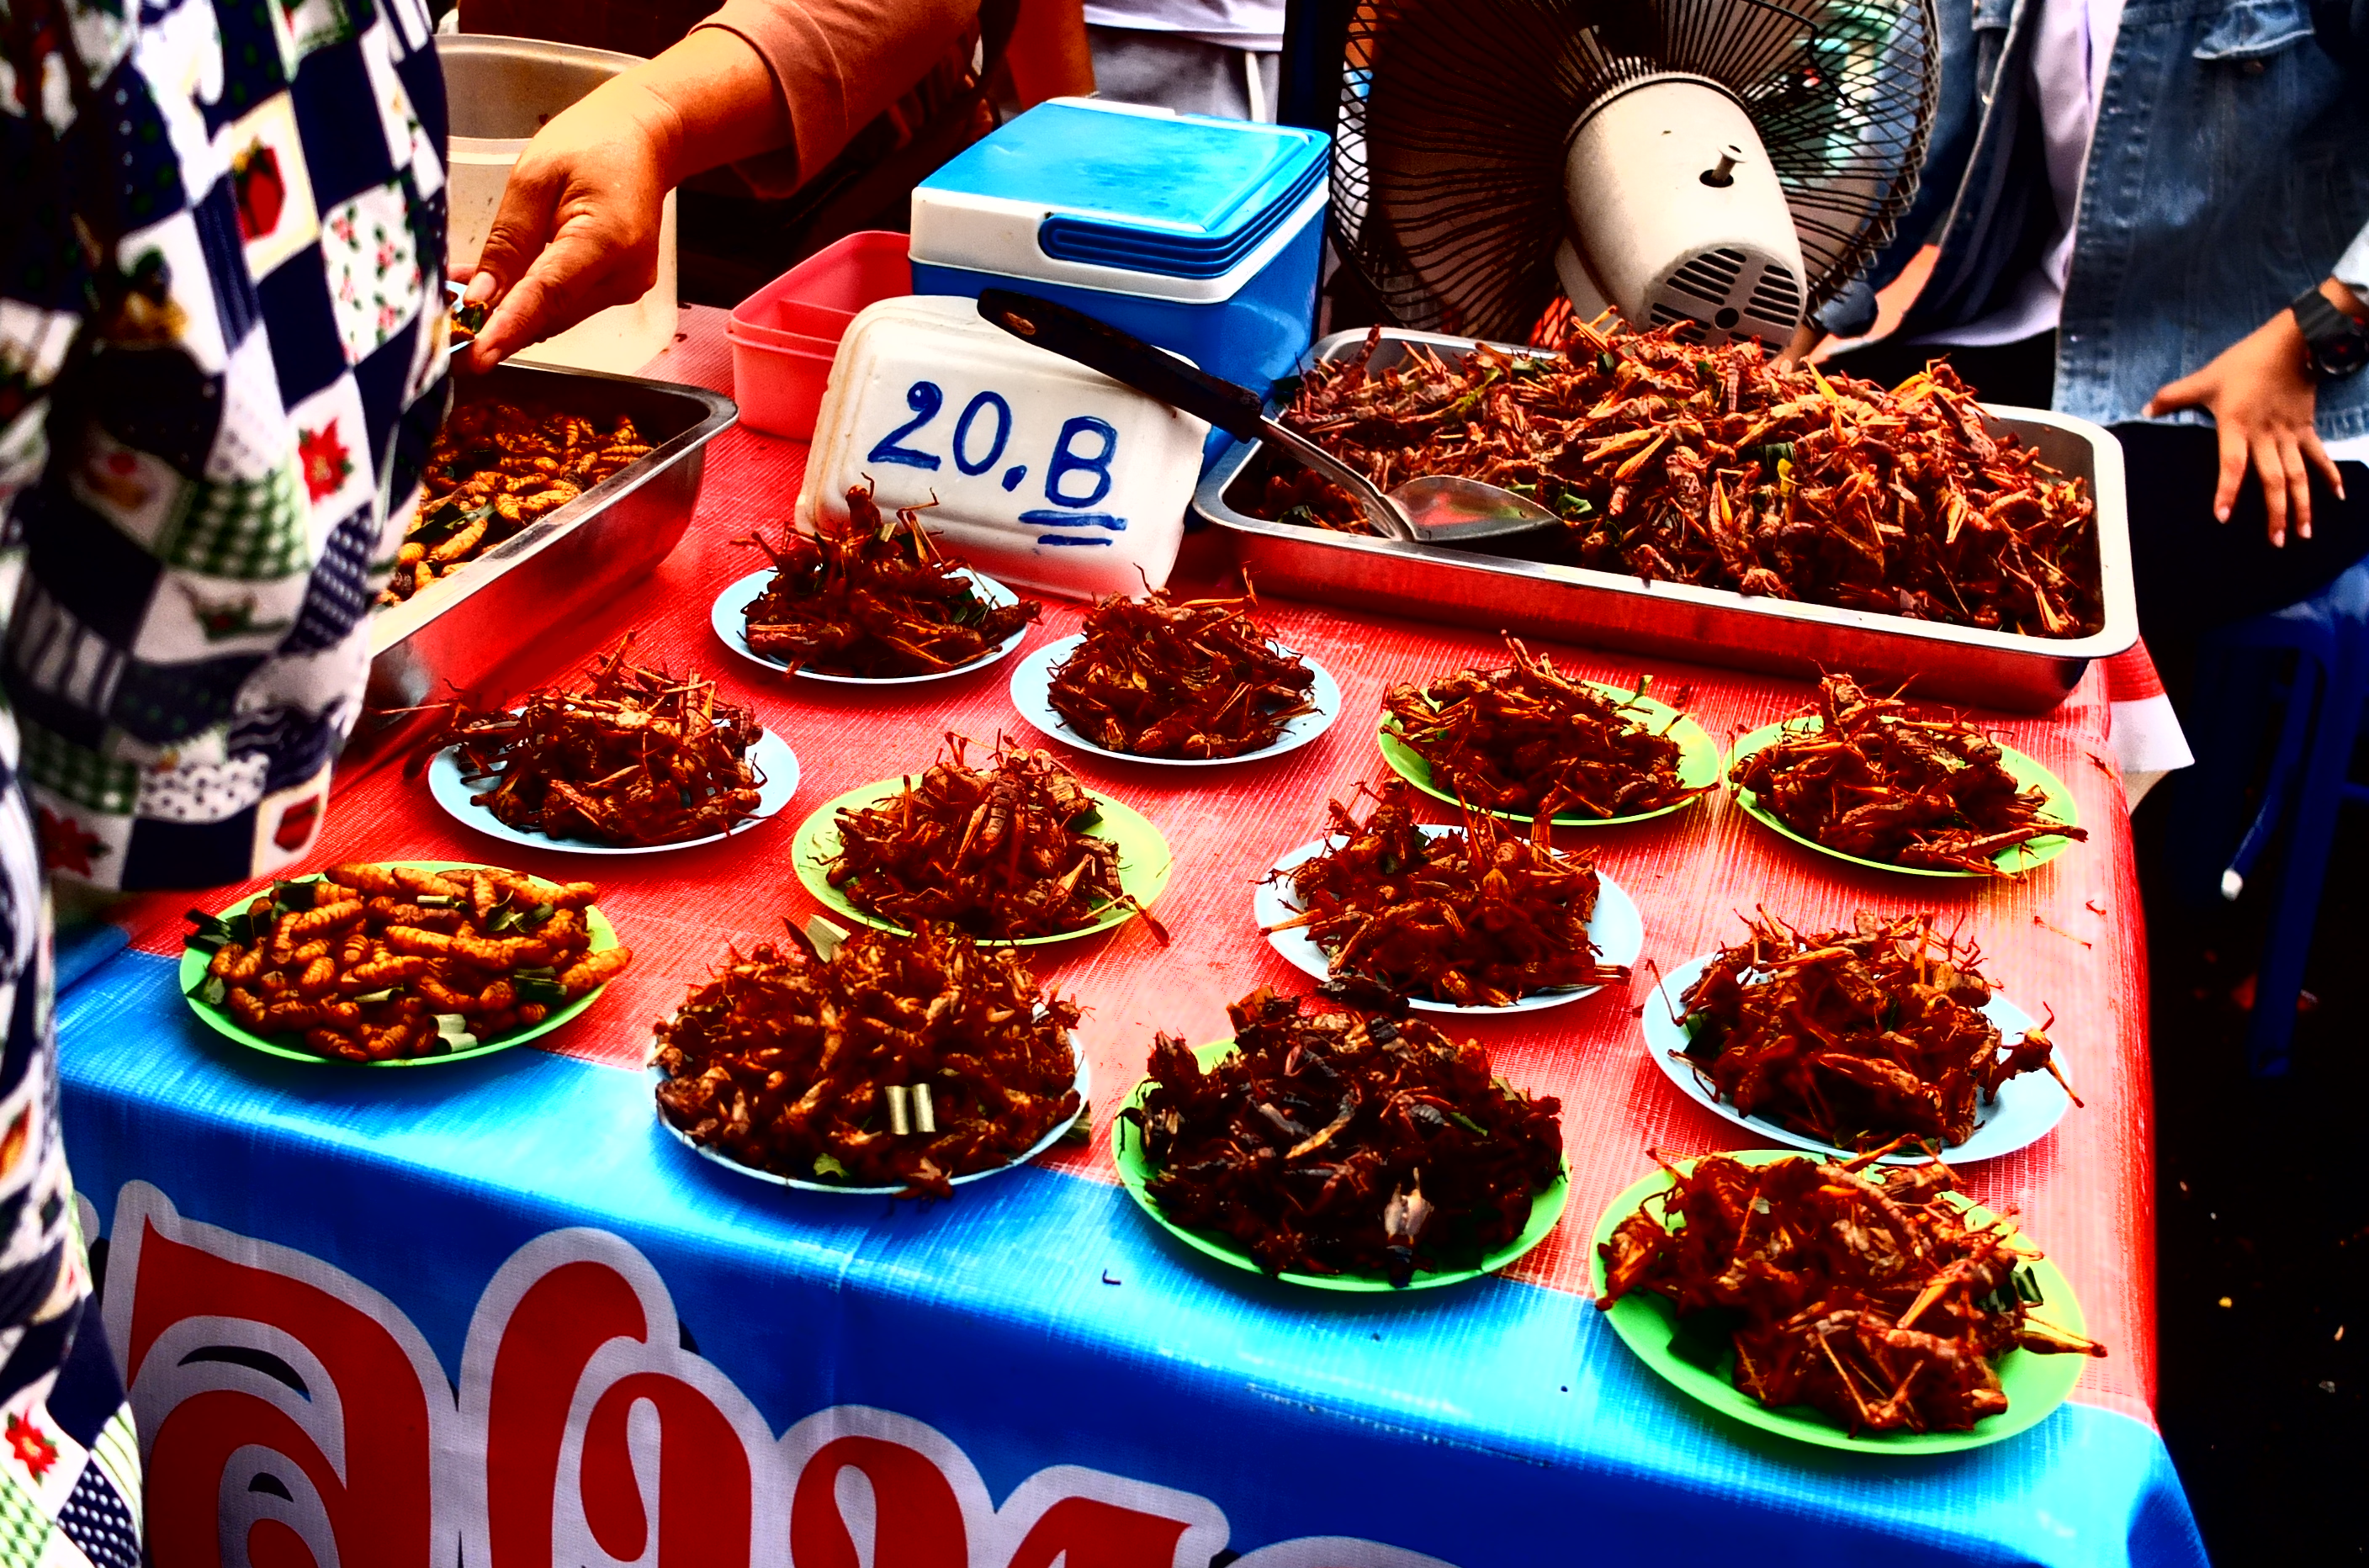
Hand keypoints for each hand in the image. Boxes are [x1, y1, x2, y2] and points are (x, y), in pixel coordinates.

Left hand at [450, 77, 680, 373]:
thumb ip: (509, 241)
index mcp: (606, 240)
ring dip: (512, 314)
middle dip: (500, 325)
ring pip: (558, 316)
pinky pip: (568, 304)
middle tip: (447, 332)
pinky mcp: (621, 288)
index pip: (547, 295)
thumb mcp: (535, 178)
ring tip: (462, 304)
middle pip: (552, 315)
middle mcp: (625, 275)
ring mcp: (627, 286)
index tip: (474, 357)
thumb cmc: (590, 144)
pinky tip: (499, 290)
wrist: (645, 140)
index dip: (507, 328)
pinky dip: (532, 302)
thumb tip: (479, 297)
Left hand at [2143, 281, 2358, 546]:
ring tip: (2303, 533)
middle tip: (2277, 542)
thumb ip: (2173, 396)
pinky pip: (2319, 456)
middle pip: (2273, 480)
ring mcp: (2290, 434)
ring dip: (2303, 505)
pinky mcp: (2306, 428)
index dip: (2227, 490)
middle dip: (2276, 512)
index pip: (2231, 465)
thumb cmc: (2245, 361)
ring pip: (2299, 475)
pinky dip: (2330, 476)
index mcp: (2236, 426)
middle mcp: (2266, 436)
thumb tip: (2143, 410)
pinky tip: (2340, 497)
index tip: (2223, 517)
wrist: (2293, 342)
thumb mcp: (2204, 378)